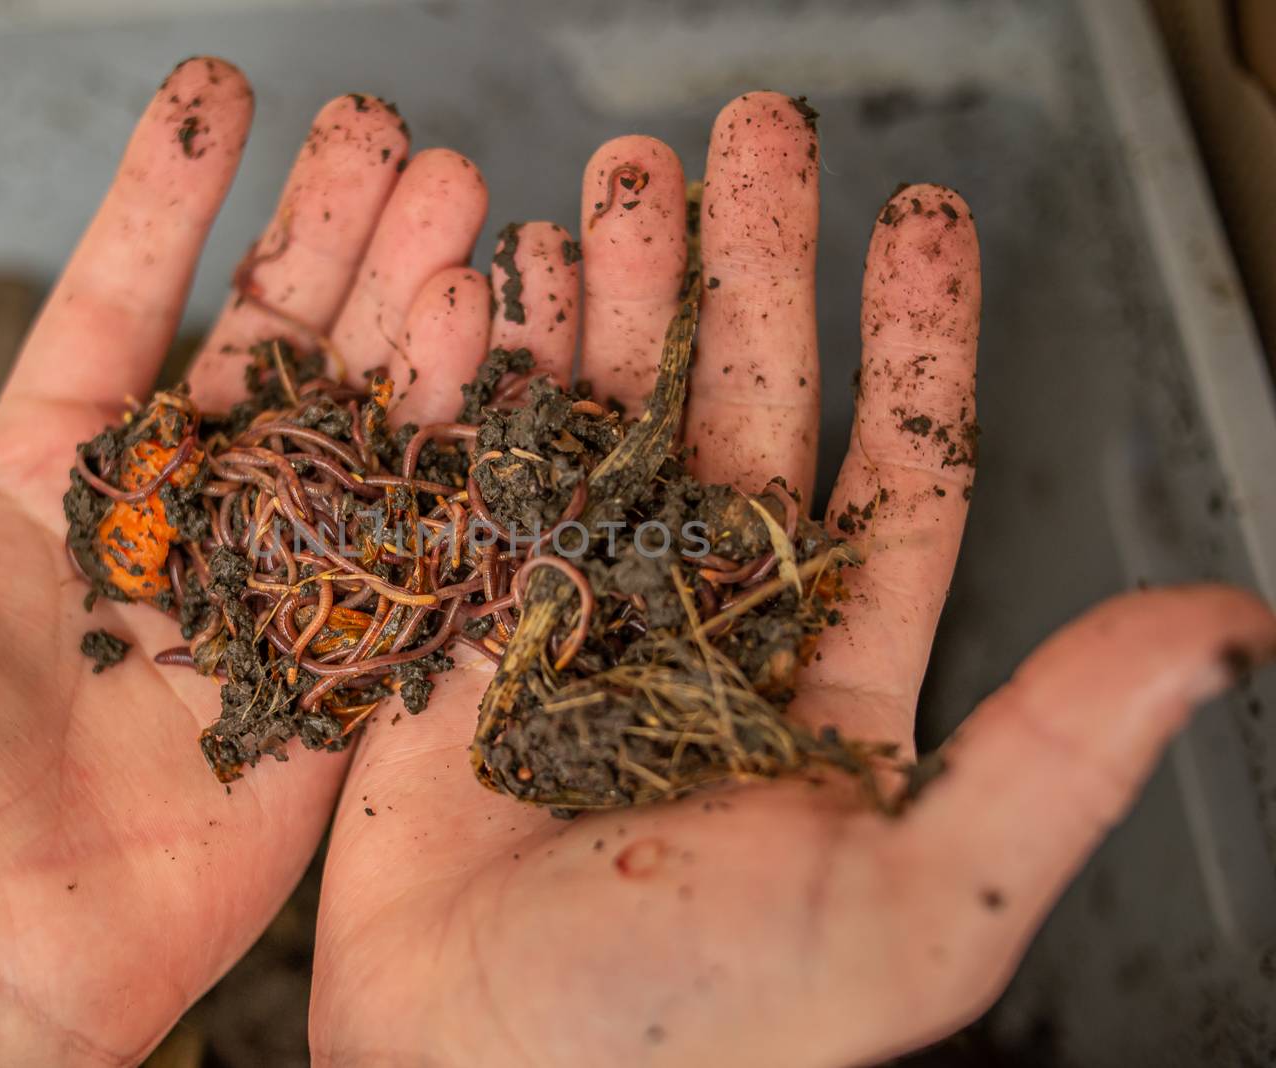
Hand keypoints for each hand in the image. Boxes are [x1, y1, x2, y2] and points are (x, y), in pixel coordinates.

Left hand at [0, 57, 490, 1064]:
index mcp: (55, 479)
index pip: (127, 301)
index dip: (172, 194)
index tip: (221, 89)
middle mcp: (174, 524)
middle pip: (273, 349)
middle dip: (333, 234)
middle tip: (393, 132)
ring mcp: (265, 597)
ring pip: (356, 428)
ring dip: (408, 313)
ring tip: (461, 204)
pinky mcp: (334, 682)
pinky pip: (404, 550)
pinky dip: (447, 451)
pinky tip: (483, 347)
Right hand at [307, 94, 1275, 1064]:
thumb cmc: (689, 1033)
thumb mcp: (909, 904)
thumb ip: (1054, 756)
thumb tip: (1224, 626)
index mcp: (821, 679)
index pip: (890, 474)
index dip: (911, 341)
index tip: (920, 218)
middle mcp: (699, 627)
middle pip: (739, 408)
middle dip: (745, 267)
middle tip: (746, 138)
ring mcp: (570, 617)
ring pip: (605, 415)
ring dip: (616, 292)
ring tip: (616, 177)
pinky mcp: (454, 626)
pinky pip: (474, 472)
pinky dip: (480, 373)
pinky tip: (493, 283)